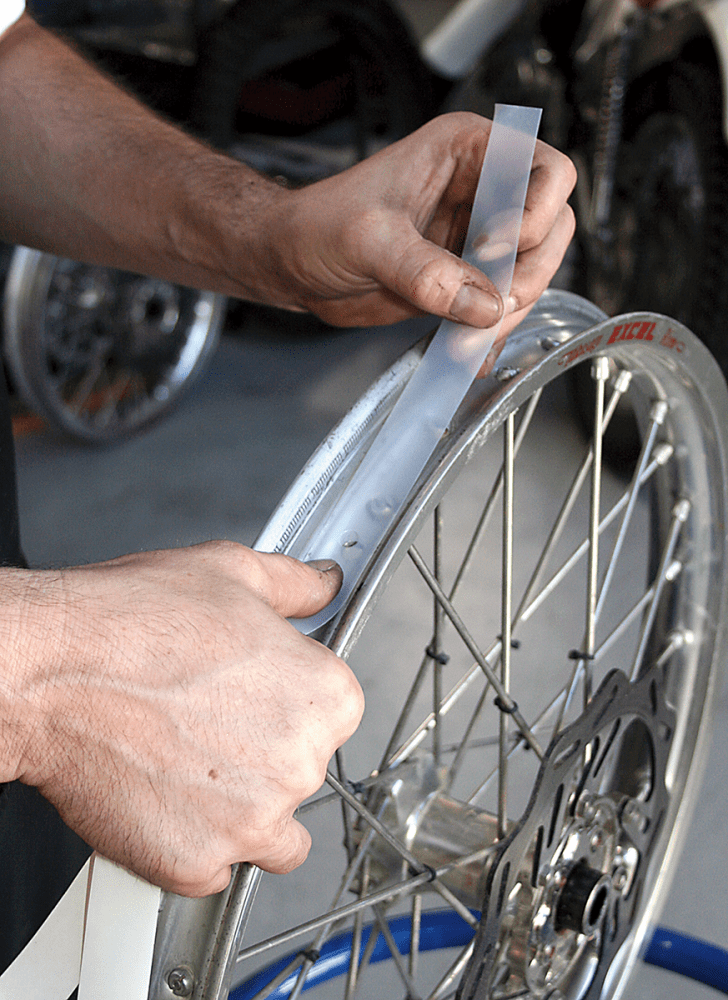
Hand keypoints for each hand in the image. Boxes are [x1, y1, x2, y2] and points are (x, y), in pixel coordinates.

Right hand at [1, 543, 362, 894]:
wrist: (47, 671)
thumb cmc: (130, 623)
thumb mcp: (231, 572)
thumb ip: (297, 585)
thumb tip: (324, 583)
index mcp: (324, 697)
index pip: (334, 712)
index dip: (288, 697)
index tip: (255, 691)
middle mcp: (300, 765)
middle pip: (301, 771)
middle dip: (264, 751)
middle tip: (208, 717)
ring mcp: (249, 822)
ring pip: (270, 833)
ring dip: (241, 808)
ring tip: (187, 761)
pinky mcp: (195, 864)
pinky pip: (213, 868)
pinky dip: (192, 842)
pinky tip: (162, 794)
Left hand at [272, 112, 575, 340]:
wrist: (292, 264)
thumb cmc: (318, 224)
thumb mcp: (368, 239)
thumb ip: (424, 270)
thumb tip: (481, 304)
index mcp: (467, 152)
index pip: (543, 170)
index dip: (534, 212)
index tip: (494, 249)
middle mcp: (482, 191)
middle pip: (550, 228)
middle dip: (528, 274)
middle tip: (495, 308)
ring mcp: (477, 238)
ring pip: (530, 274)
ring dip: (509, 312)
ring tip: (468, 341)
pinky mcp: (465, 281)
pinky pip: (499, 309)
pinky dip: (489, 335)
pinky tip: (468, 353)